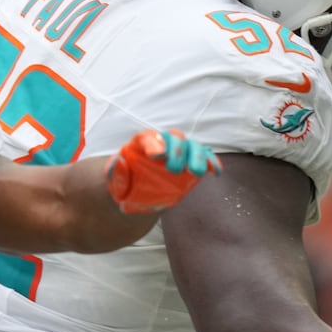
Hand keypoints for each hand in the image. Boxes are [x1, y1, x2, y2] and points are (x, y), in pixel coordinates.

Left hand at [106, 130, 221, 213]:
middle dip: (177, 150)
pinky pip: (205, 158)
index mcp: (142, 144)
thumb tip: (117, 162)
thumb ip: (115, 172)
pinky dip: (211, 162)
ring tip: (196, 172)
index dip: (154, 143)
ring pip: (192, 146)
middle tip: (174, 169)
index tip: (157, 155)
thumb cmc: (124, 183)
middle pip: (174, 138)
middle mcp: (164, 144)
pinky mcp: (191, 164)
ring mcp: (180, 153)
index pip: (148, 137)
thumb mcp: (115, 181)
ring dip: (197, 156)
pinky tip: (215, 172)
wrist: (136, 193)